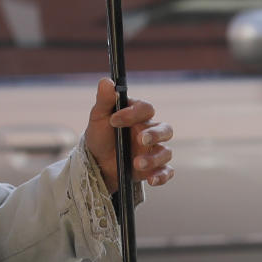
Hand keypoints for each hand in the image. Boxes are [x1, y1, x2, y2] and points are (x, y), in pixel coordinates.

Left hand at [83, 77, 173, 193]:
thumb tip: (106, 81)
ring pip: (166, 152)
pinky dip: (162, 176)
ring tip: (137, 164)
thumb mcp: (98, 118)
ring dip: (154, 158)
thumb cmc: (99, 137)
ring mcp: (153, 151)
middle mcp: (150, 132)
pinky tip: (152, 179)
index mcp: (139, 116)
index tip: (114, 121)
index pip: (146, 109)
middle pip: (166, 130)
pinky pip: (166, 171)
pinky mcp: (153, 169)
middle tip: (140, 139)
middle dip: (154, 134)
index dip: (133, 113)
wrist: (96, 164)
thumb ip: (104, 100)